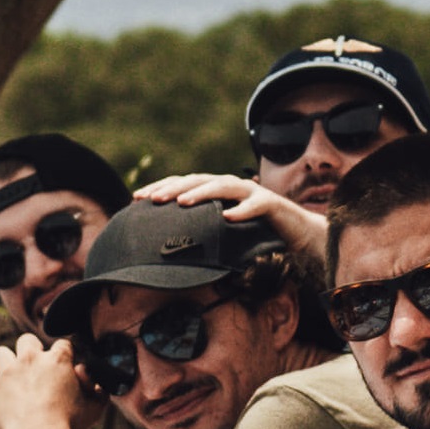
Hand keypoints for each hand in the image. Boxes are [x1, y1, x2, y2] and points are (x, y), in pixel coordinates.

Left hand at [0, 332, 89, 428]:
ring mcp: (6, 373)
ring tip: (11, 380)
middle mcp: (29, 360)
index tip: (63, 369)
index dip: (64, 356)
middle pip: (26, 341)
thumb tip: (87, 375)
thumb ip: (97, 388)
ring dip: (5, 364)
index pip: (62, 345)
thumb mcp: (95, 408)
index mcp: (57, 360)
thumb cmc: (70, 427)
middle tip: (33, 371)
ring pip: (0, 354)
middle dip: (30, 352)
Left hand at [130, 171, 326, 257]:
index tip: (136, 199)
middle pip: (198, 180)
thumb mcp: (219, 233)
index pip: (183, 184)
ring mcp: (250, 192)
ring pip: (223, 186)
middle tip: (152, 199)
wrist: (293, 233)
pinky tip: (228, 217)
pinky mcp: (270, 203)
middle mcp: (229, 187)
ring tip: (182, 203)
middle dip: (173, 188)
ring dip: (202, 193)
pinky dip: (243, 210)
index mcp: (214, 191)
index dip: (160, 187)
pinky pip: (256, 205)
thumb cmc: (252, 234)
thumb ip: (198, 233)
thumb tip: (162, 248)